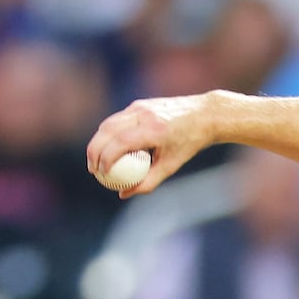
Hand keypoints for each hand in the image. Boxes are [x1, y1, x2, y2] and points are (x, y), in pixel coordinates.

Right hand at [86, 92, 218, 197]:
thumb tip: (123, 194)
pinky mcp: (139, 104)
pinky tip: (108, 148)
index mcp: (154, 129)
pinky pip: (117, 120)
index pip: (121, 142)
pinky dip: (109, 134)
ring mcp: (140, 107)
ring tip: (96, 161)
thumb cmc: (189, 142)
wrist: (205, 115)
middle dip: (94, 151)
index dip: (106, 157)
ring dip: (98, 141)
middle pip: (108, 130)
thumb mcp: (172, 165)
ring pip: (109, 123)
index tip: (101, 173)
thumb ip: (148, 181)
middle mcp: (144, 115)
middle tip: (93, 169)